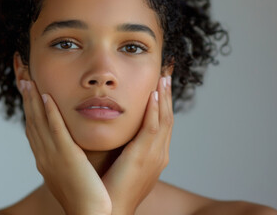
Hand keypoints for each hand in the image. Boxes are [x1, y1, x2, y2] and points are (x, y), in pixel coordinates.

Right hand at [19, 80, 111, 214]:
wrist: (88, 213)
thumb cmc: (84, 195)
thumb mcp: (69, 172)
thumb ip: (66, 156)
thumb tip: (68, 145)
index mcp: (44, 158)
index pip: (33, 127)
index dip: (29, 108)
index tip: (27, 90)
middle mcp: (43, 155)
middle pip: (31, 121)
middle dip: (26, 98)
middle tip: (22, 77)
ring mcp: (53, 155)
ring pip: (39, 122)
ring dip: (33, 100)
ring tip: (28, 80)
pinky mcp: (67, 156)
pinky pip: (56, 130)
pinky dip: (49, 113)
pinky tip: (47, 97)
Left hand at [102, 76, 173, 214]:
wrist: (109, 211)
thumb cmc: (111, 189)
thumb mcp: (123, 165)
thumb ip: (125, 148)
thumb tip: (118, 133)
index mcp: (155, 156)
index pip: (162, 123)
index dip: (162, 103)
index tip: (159, 85)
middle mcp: (160, 154)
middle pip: (167, 118)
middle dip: (166, 95)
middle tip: (166, 74)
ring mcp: (154, 156)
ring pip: (164, 119)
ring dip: (163, 97)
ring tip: (162, 77)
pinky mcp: (143, 157)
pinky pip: (153, 128)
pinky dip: (155, 110)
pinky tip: (153, 94)